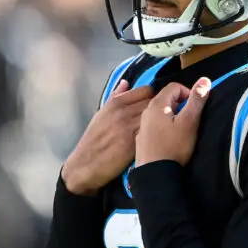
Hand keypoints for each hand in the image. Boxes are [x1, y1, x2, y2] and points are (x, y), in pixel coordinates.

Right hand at [62, 79, 154, 195]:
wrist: (86, 165)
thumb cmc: (93, 141)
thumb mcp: (100, 114)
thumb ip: (115, 97)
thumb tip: (126, 82)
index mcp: (115, 103)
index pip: (145, 90)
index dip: (152, 97)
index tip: (153, 105)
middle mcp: (123, 112)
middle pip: (153, 101)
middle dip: (159, 107)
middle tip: (160, 116)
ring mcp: (130, 127)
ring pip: (156, 115)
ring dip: (161, 120)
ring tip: (160, 128)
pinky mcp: (136, 143)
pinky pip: (154, 131)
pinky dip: (158, 132)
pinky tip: (157, 138)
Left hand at [135, 77, 210, 167]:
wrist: (155, 174)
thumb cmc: (175, 146)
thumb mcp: (190, 121)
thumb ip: (197, 99)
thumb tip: (205, 79)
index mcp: (157, 104)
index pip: (175, 86)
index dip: (189, 93)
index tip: (195, 109)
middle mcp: (146, 111)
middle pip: (166, 98)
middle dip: (180, 105)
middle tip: (189, 120)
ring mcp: (141, 125)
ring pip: (159, 112)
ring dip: (171, 116)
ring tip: (180, 130)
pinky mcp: (140, 139)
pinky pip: (153, 125)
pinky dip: (162, 126)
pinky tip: (168, 140)